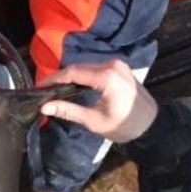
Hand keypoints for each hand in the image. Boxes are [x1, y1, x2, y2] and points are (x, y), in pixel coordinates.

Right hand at [39, 60, 158, 142]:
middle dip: (60, 78)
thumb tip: (44, 107)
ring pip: (86, 66)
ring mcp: (117, 65)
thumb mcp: (94, 121)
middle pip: (78, 67)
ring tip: (56, 89)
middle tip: (45, 90)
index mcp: (106, 76)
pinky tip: (74, 86)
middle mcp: (112, 65)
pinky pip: (96, 68)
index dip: (53, 79)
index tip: (39, 87)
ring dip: (71, 76)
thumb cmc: (124, 126)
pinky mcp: (120, 68)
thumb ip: (68, 111)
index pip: (72, 72)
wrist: (152, 126)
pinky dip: (83, 75)